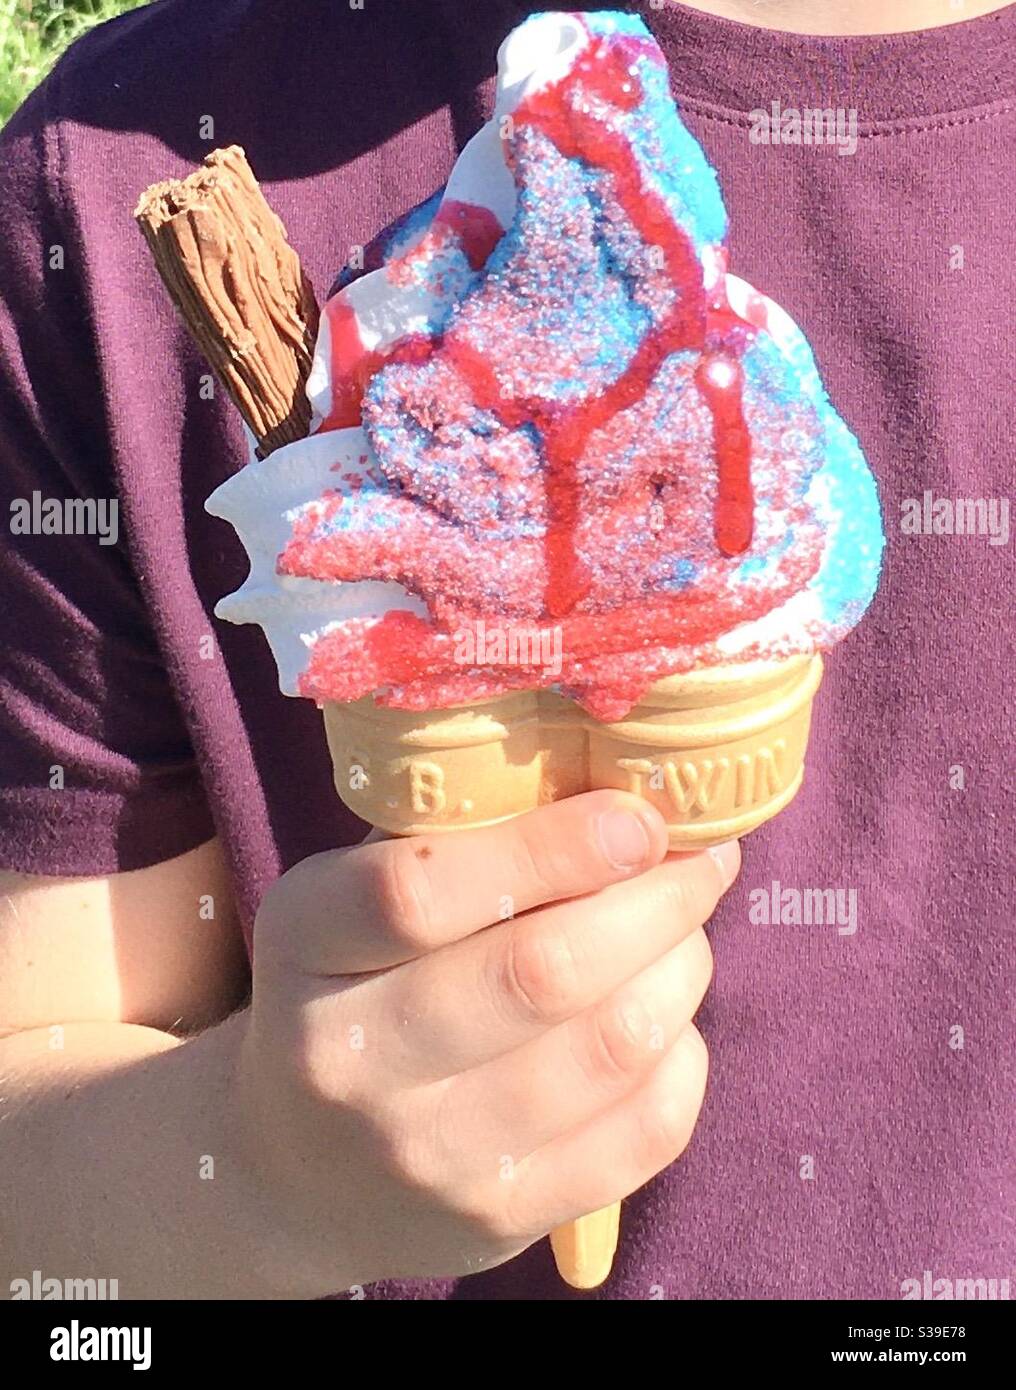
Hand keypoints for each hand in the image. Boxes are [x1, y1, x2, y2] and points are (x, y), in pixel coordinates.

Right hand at [238, 791, 738, 1293]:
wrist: (296, 1168)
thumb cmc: (351, 986)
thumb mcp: (353, 897)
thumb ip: (457, 838)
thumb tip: (618, 786)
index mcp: (304, 942)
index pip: (420, 890)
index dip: (553, 846)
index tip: (639, 816)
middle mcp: (351, 1058)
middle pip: (541, 971)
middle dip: (656, 900)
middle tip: (702, 858)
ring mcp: (427, 1153)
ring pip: (610, 1046)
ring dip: (681, 967)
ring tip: (686, 930)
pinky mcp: (498, 1219)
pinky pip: (645, 1130)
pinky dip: (684, 1054)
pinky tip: (668, 1018)